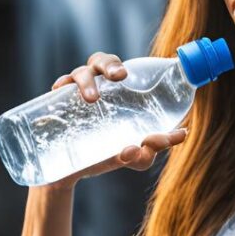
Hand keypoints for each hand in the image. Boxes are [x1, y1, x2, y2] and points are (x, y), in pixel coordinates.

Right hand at [40, 51, 187, 188]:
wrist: (70, 173)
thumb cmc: (105, 155)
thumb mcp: (133, 155)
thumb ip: (155, 145)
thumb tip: (182, 133)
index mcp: (113, 91)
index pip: (118, 68)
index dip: (125, 64)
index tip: (130, 74)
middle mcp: (93, 86)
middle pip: (98, 61)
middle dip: (109, 64)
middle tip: (119, 77)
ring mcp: (72, 95)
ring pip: (78, 74)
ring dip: (86, 82)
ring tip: (92, 99)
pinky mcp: (52, 106)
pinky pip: (55, 90)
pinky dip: (59, 87)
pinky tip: (60, 90)